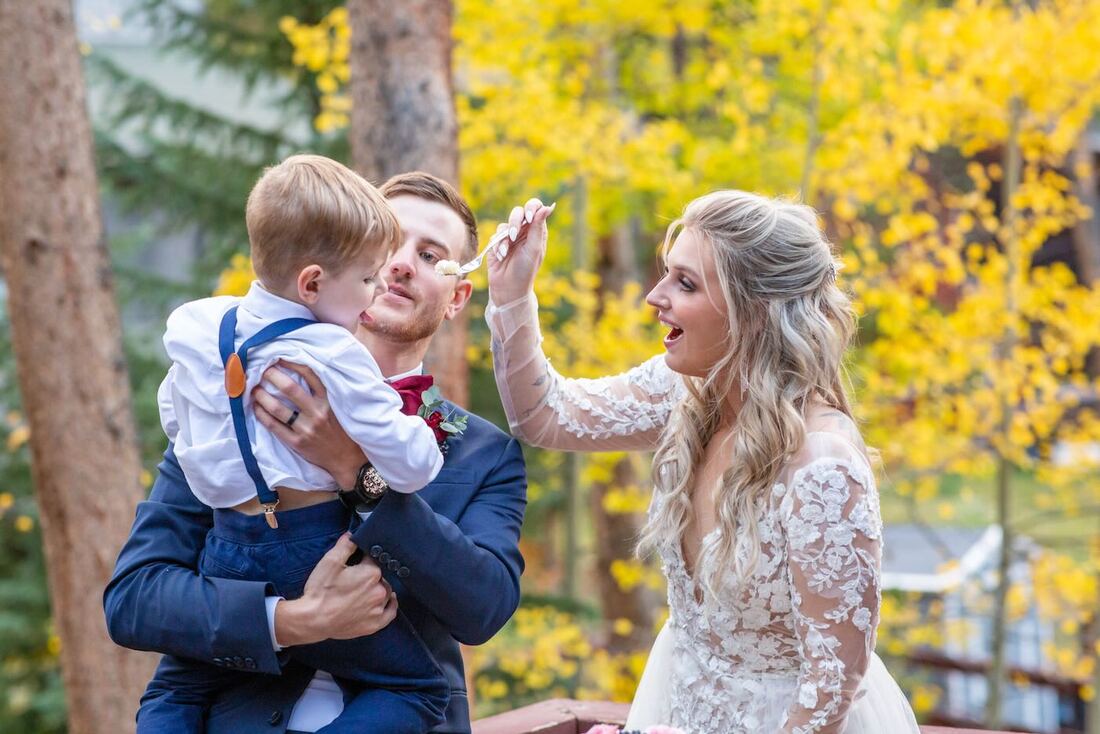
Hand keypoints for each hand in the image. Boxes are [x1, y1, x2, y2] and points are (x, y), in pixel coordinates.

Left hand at [252, 360, 364, 488]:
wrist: (347, 459)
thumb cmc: (342, 430)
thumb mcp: (339, 407)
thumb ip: (323, 393)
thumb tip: (300, 374)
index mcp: (329, 400)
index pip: (309, 374)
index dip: (291, 363)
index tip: (279, 358)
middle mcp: (317, 412)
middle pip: (290, 388)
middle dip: (272, 376)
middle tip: (262, 370)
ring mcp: (306, 428)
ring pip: (278, 408)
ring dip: (262, 396)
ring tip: (254, 389)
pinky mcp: (297, 443)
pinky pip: (274, 426)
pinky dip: (262, 415)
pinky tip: (256, 408)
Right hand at [273, 534, 396, 645]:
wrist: (313, 620)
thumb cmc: (320, 591)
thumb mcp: (330, 562)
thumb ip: (345, 546)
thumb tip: (352, 535)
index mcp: (372, 573)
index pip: (373, 559)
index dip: (364, 559)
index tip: (356, 562)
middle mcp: (380, 590)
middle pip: (380, 577)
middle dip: (370, 575)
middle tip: (353, 580)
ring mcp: (379, 609)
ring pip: (386, 593)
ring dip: (378, 589)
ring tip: (364, 591)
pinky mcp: (376, 624)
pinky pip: (390, 612)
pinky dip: (390, 605)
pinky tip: (389, 600)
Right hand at [486, 198, 554, 305]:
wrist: (508, 288)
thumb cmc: (525, 271)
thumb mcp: (534, 248)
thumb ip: (538, 226)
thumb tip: (549, 206)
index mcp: (537, 231)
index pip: (536, 208)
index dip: (531, 208)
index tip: (529, 218)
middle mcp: (524, 231)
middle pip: (518, 212)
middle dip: (514, 222)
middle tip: (514, 235)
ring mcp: (510, 237)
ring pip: (504, 224)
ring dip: (504, 238)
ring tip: (506, 253)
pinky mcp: (497, 243)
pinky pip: (495, 235)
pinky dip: (497, 245)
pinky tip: (501, 257)